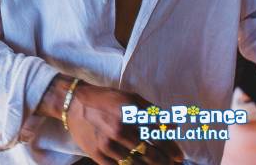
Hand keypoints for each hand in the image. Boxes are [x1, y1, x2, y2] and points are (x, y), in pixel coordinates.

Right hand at [68, 84, 183, 163]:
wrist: (76, 104)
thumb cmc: (107, 99)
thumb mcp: (131, 97)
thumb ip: (151, 111)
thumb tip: (172, 125)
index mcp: (131, 112)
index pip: (156, 133)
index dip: (170, 147)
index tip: (179, 156)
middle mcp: (121, 128)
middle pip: (148, 152)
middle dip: (164, 161)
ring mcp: (109, 144)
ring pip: (135, 163)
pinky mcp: (98, 155)